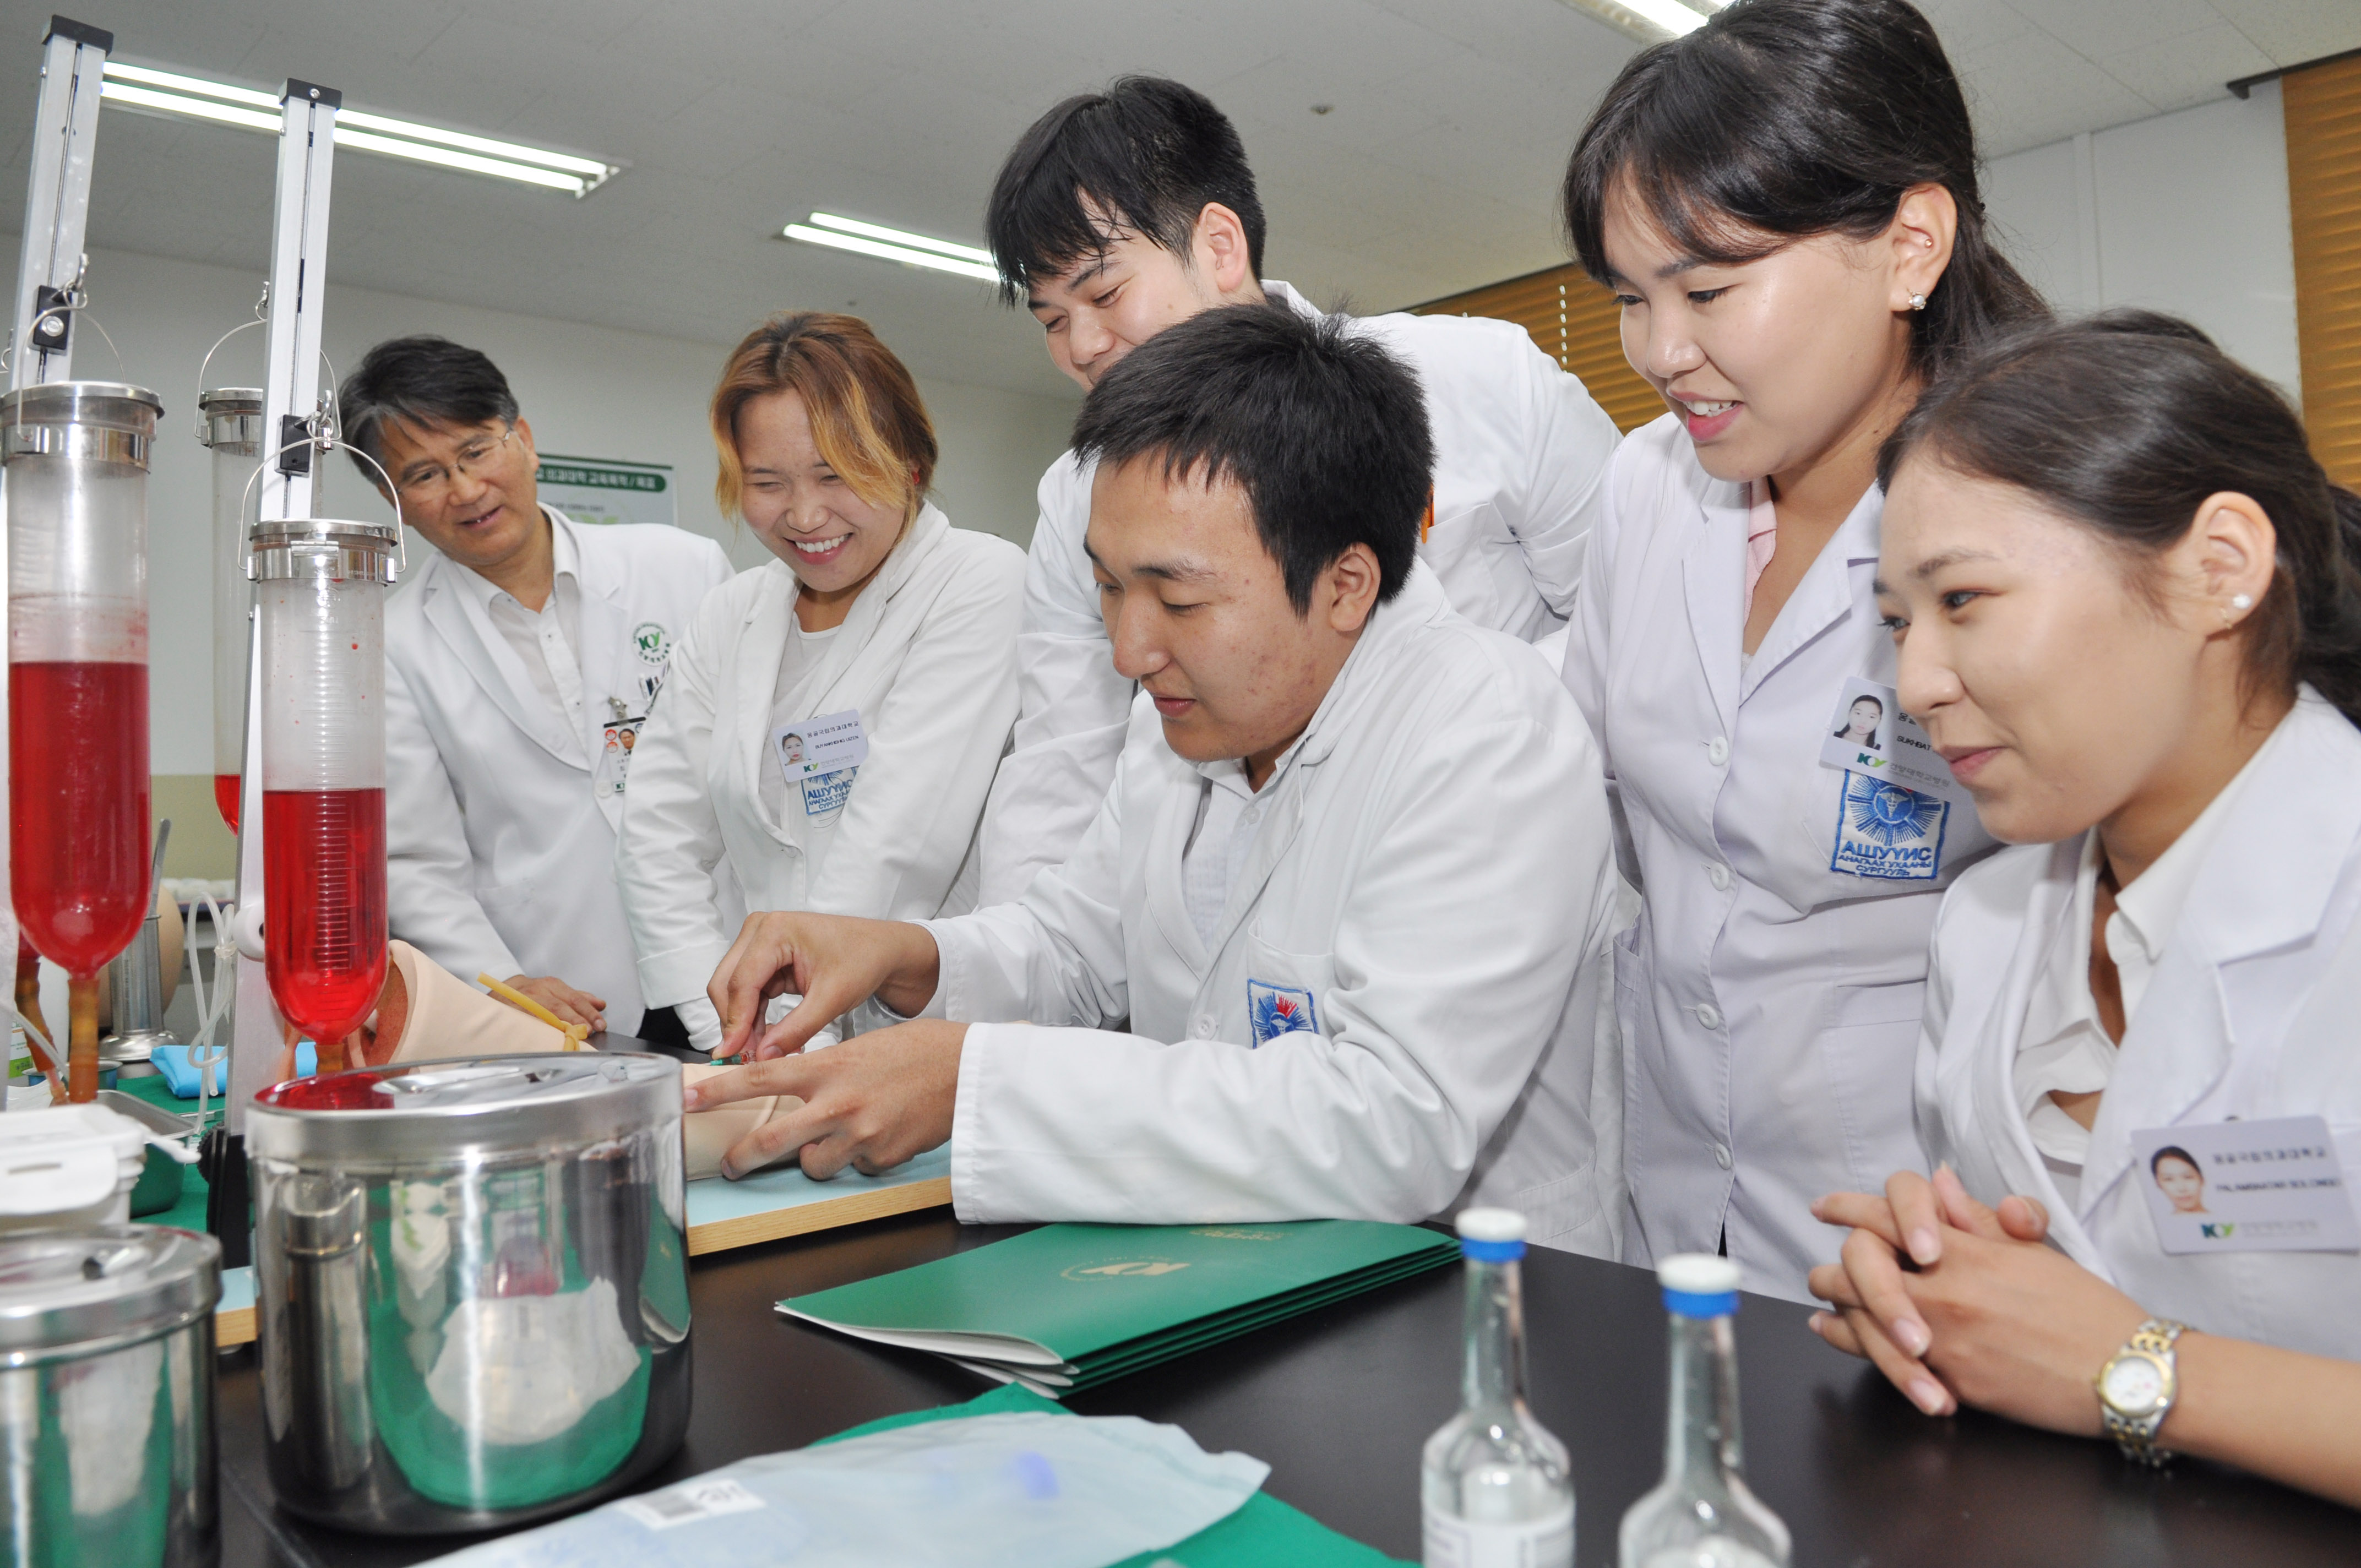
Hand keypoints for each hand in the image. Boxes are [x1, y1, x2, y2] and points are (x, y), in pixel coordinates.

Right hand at [496, 974, 605, 1032]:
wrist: (500, 989)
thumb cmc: (532, 993)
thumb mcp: (554, 990)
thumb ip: (577, 998)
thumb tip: (600, 1005)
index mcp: (551, 985)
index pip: (574, 998)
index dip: (588, 1011)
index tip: (599, 1024)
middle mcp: (537, 991)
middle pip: (560, 1006)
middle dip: (577, 1019)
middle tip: (589, 1031)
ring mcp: (521, 1001)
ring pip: (542, 1013)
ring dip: (559, 1025)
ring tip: (572, 1035)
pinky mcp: (509, 1012)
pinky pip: (524, 1021)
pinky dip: (537, 1029)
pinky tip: (547, 1038)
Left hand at [679, 1020, 965, 1178]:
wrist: (967, 1071)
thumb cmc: (918, 1051)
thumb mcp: (859, 1049)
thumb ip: (822, 1071)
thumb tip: (794, 1090)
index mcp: (827, 1069)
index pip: (758, 1078)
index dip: (716, 1092)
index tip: (687, 1101)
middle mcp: (837, 1104)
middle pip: (771, 1141)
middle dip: (744, 1159)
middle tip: (733, 1166)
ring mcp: (859, 1136)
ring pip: (814, 1165)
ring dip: (819, 1156)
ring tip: (841, 1136)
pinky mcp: (882, 1159)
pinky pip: (856, 1168)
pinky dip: (862, 1158)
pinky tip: (882, 1134)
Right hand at [707, 912, 940, 1060]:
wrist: (881, 949)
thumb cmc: (863, 960)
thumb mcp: (832, 999)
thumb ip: (796, 1028)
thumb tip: (763, 1056)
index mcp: (775, 930)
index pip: (742, 982)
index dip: (735, 1022)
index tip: (731, 1055)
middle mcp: (759, 930)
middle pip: (727, 984)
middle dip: (735, 1023)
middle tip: (746, 1059)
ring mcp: (758, 942)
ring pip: (733, 990)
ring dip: (744, 1023)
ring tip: (763, 1053)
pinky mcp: (763, 958)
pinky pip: (747, 992)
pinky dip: (755, 1017)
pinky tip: (770, 1039)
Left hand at [1809, 1168, 2144, 1435]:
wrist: (2124, 1374)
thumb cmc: (2088, 1311)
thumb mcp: (2034, 1253)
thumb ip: (1978, 1219)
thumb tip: (1941, 1182)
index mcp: (1966, 1254)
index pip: (1885, 1216)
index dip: (1848, 1208)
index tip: (1827, 1207)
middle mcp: (1944, 1295)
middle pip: (1855, 1269)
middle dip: (1831, 1270)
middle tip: (1820, 1273)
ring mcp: (1942, 1342)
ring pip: (1859, 1321)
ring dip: (1836, 1312)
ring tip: (1823, 1310)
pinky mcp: (1949, 1385)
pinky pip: (1885, 1364)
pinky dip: (1859, 1348)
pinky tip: (1845, 1340)